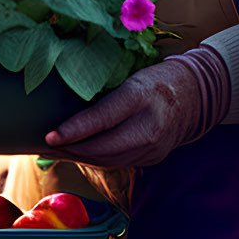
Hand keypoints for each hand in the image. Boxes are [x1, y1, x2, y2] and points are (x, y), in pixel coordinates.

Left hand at [42, 48, 229, 166]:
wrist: (194, 95)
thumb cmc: (154, 78)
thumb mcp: (131, 75)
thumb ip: (105, 93)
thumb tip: (66, 105)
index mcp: (142, 96)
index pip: (104, 117)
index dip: (74, 130)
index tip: (50, 136)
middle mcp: (149, 126)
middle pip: (103, 146)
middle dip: (70, 150)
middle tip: (44, 147)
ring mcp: (154, 148)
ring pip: (108, 160)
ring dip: (79, 158)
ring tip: (55, 152)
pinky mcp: (153, 159)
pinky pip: (117, 163)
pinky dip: (96, 159)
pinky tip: (79, 153)